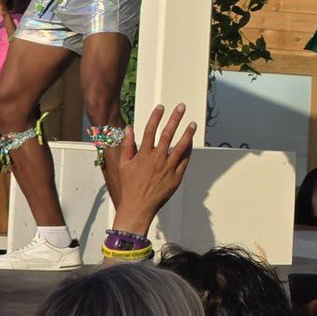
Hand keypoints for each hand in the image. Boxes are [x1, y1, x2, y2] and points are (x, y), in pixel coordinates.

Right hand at [111, 103, 195, 235]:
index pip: (150, 131)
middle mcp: (157, 160)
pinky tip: (191, 142)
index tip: (161, 107)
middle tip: (181, 107)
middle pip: (167, 134)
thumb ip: (127, 146)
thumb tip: (128, 128)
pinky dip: (188, 151)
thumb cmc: (129, 187)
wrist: (138, 208)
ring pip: (180, 147)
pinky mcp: (176, 177)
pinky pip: (184, 161)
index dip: (155, 117)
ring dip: (187, 133)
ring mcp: (168, 168)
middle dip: (175, 119)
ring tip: (192, 123)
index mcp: (143, 155)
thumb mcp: (123, 165)